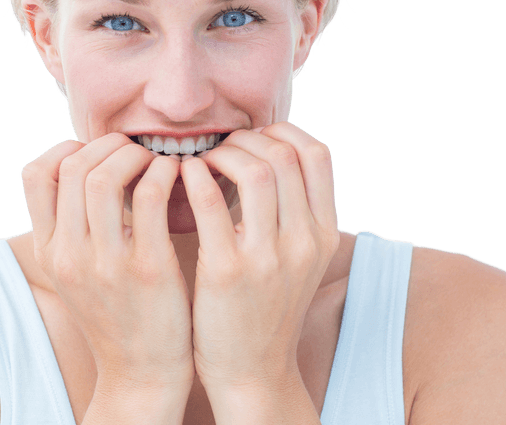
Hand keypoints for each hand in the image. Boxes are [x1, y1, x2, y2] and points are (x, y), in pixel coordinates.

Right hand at [21, 133, 195, 395]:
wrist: (142, 371)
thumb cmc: (116, 311)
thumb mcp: (75, 271)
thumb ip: (71, 225)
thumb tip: (83, 163)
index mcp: (48, 251)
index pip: (35, 176)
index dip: (65, 149)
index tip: (96, 150)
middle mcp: (70, 255)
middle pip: (74, 169)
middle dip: (109, 145)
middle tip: (135, 147)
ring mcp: (106, 263)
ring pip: (106, 178)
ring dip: (136, 155)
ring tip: (156, 158)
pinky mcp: (148, 269)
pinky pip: (151, 198)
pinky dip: (164, 174)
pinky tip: (178, 175)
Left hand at [179, 122, 339, 394]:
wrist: (252, 371)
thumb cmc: (266, 307)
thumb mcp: (298, 258)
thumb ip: (293, 212)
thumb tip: (271, 154)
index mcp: (323, 233)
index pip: (316, 155)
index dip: (282, 133)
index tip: (253, 137)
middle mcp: (304, 241)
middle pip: (284, 155)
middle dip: (245, 140)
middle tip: (218, 147)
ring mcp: (269, 257)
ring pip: (256, 170)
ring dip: (221, 153)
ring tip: (201, 160)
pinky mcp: (227, 271)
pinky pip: (211, 201)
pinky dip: (194, 176)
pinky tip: (182, 176)